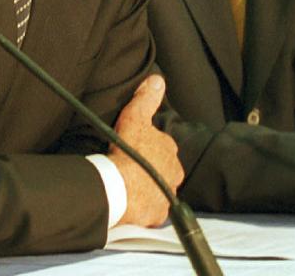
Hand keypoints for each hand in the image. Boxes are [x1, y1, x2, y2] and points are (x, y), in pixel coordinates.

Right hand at [108, 74, 182, 226]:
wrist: (120, 187)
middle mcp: (174, 174)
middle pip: (163, 170)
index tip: (135, 148)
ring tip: (129, 185)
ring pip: (158, 190)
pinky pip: (151, 209)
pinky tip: (130, 201)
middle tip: (131, 167)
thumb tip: (157, 80)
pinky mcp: (156, 214)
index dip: (149, 147)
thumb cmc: (128, 152)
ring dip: (147, 188)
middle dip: (151, 169)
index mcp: (170, 152)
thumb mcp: (135, 118)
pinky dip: (142, 205)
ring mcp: (166, 196)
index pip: (163, 147)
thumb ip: (146, 99)